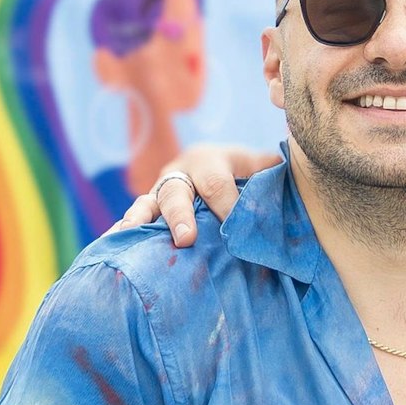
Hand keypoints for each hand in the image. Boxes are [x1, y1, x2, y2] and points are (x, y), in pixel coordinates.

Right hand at [112, 145, 284, 246]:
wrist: (209, 164)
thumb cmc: (239, 172)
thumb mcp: (255, 166)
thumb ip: (270, 172)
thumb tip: (292, 170)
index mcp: (209, 161)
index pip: (217, 183)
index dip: (226, 205)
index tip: (237, 228)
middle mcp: (179, 174)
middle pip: (176, 193)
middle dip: (180, 216)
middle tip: (186, 238)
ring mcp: (159, 193)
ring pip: (147, 204)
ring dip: (140, 221)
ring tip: (130, 235)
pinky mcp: (147, 210)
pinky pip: (132, 219)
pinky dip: (122, 231)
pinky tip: (113, 243)